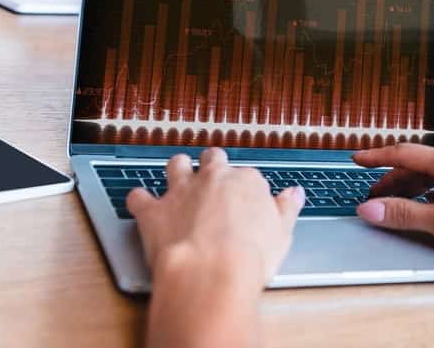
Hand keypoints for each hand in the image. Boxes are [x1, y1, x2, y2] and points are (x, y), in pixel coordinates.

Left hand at [127, 148, 305, 284]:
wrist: (211, 273)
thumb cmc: (249, 257)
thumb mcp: (282, 233)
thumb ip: (286, 209)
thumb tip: (294, 194)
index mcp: (246, 182)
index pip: (248, 176)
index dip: (246, 189)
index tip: (246, 202)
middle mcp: (213, 179)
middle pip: (213, 159)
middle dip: (213, 165)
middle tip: (215, 179)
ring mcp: (181, 192)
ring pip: (176, 165)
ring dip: (177, 168)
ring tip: (179, 175)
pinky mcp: (153, 211)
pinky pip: (139, 197)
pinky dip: (139, 199)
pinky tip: (140, 202)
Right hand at [353, 144, 433, 264]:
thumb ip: (405, 215)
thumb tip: (371, 209)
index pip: (405, 154)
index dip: (377, 158)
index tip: (357, 159)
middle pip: (421, 163)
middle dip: (394, 179)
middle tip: (374, 195)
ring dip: (415, 186)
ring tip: (399, 204)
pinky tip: (433, 206)